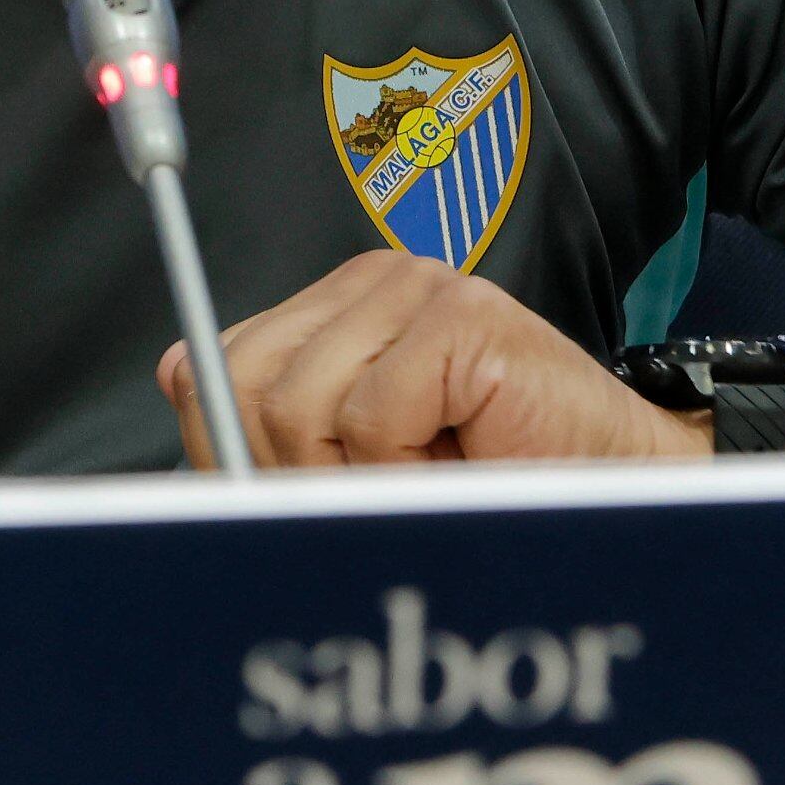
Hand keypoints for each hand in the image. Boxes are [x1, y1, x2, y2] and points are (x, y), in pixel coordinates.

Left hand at [164, 249, 706, 467]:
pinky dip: (408, 468)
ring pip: (299, 406)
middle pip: (240, 387)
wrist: (612, 495)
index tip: (292, 500)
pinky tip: (463, 457)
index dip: (233, 456)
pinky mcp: (465, 314)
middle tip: (380, 492)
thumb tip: (172, 412)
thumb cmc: (486, 492)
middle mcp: (366, 283)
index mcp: (327, 313)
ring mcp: (418, 288)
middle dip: (295, 472)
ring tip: (430, 475)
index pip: (206, 369)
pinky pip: (371, 415)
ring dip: (361, 478)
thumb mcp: (349, 479)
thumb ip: (264, 448)